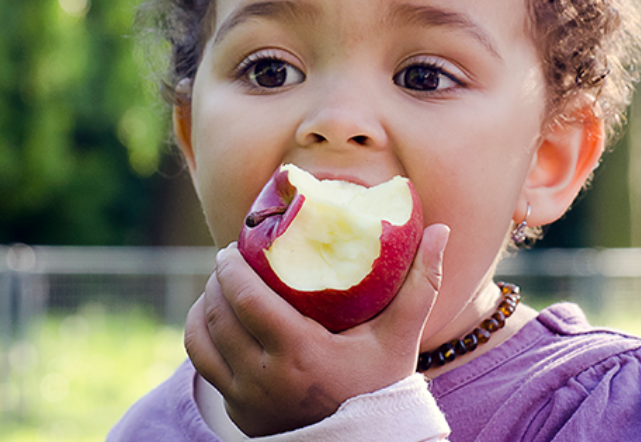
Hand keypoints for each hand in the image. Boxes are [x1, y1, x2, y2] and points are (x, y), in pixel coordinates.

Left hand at [184, 224, 449, 436]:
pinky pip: (202, 365)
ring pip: (202, 340)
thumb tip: (441, 229)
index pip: (246, 299)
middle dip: (216, 281)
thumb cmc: (382, 386)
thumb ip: (422, 283)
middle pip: (220, 314)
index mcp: (300, 354)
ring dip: (203, 306)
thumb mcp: (401, 337)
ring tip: (217, 287)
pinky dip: (199, 336)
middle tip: (226, 260)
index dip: (230, 268)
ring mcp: (246, 398)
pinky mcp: (237, 411)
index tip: (231, 248)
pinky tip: (211, 319)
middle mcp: (265, 377)